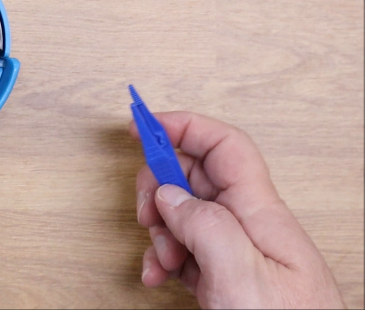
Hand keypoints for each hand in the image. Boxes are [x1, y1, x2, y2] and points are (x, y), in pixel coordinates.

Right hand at [133, 112, 344, 308]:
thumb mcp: (240, 275)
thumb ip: (203, 224)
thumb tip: (170, 195)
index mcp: (262, 213)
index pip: (223, 146)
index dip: (183, 127)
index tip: (141, 126)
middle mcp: (251, 225)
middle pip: (197, 176)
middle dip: (160, 185)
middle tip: (145, 208)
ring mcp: (239, 251)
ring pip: (185, 214)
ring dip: (160, 230)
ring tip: (162, 259)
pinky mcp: (227, 276)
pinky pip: (187, 248)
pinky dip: (164, 257)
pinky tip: (159, 276)